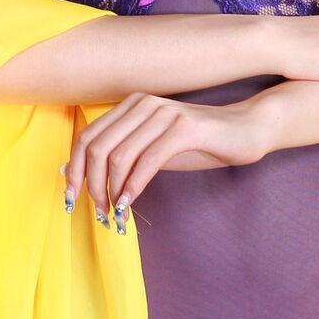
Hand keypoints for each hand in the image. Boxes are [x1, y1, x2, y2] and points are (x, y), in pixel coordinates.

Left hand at [60, 93, 263, 222]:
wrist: (246, 130)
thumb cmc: (200, 144)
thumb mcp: (154, 151)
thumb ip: (120, 158)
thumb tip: (72, 171)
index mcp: (131, 105)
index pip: (88, 137)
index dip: (75, 170)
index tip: (73, 199)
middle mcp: (143, 104)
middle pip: (98, 147)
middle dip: (91, 185)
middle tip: (98, 212)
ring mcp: (164, 114)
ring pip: (119, 156)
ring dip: (112, 190)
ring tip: (115, 213)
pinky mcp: (184, 129)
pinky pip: (147, 161)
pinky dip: (133, 187)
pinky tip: (130, 205)